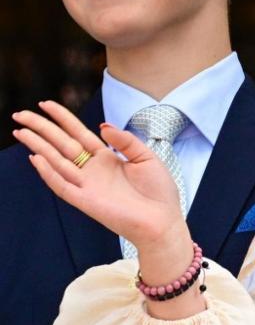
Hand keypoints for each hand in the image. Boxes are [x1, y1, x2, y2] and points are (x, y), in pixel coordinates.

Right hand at [12, 100, 182, 248]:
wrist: (164, 221)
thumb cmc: (159, 192)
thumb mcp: (146, 157)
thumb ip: (125, 140)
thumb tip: (102, 125)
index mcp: (107, 159)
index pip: (79, 133)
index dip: (63, 118)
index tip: (46, 104)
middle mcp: (93, 170)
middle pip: (62, 144)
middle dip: (42, 128)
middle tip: (21, 113)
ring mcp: (87, 185)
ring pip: (56, 161)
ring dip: (38, 146)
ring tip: (21, 131)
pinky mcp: (85, 201)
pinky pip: (62, 185)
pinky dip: (49, 172)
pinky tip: (37, 158)